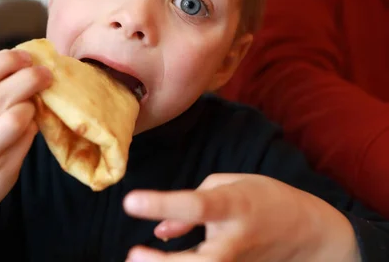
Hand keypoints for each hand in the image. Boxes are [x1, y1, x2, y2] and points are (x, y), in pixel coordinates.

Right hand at [0, 48, 51, 217]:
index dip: (5, 63)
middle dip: (27, 79)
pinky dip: (33, 126)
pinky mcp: (1, 173)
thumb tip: (15, 56)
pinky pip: (26, 139)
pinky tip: (31, 124)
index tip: (26, 56)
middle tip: (45, 72)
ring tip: (34, 103)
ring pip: (15, 119)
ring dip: (31, 105)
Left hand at [123, 174, 359, 261]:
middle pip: (202, 261)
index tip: (130, 202)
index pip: (196, 206)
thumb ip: (190, 207)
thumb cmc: (264, 199)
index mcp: (234, 206)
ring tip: (138, 260)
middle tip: (133, 255)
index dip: (163, 205)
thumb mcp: (229, 186)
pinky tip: (160, 261)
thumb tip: (159, 231)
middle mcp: (235, 241)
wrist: (309, 234)